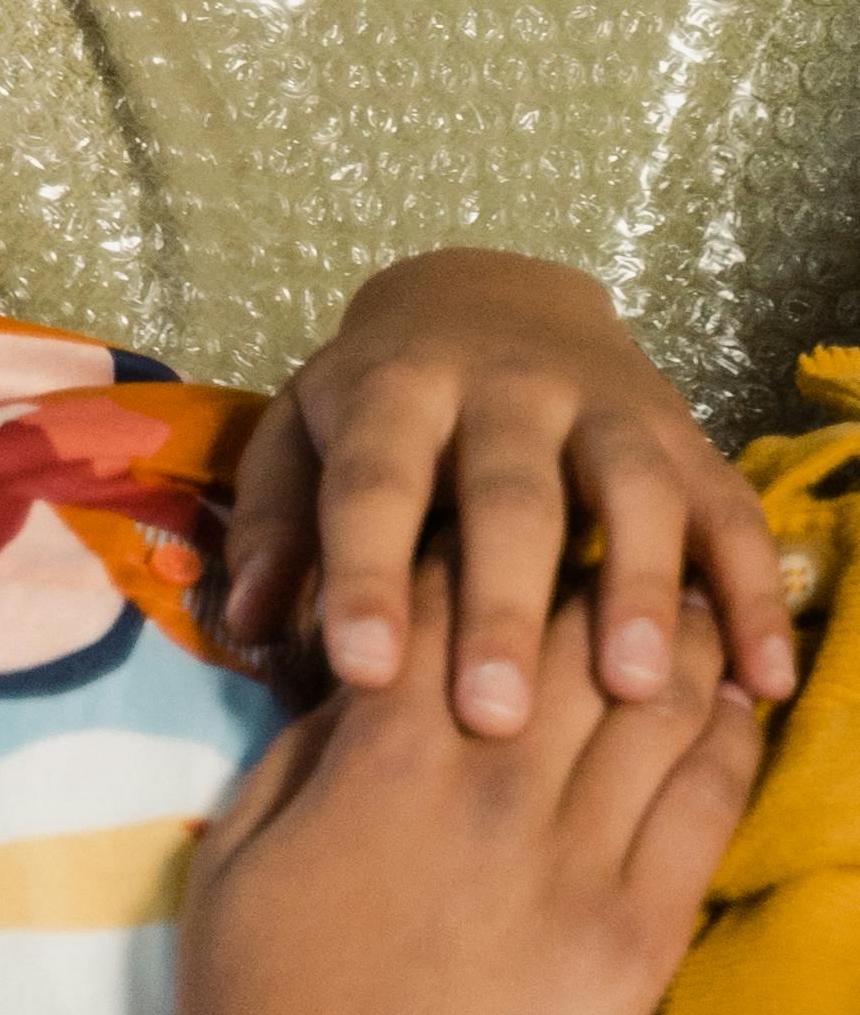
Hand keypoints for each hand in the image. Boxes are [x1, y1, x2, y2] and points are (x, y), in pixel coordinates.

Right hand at [0, 562, 756, 1014]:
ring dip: (686, 639)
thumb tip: (361, 677)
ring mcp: (572, 869)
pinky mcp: (631, 948)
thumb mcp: (244, 848)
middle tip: (634, 521)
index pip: (458, 596)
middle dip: (605, 566)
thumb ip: (306, 751)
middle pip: (577, 632)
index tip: (513, 508)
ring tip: (711, 592)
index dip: (488, 541)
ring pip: (657, 709)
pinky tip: (744, 702)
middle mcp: (489, 789)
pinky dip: (729, 743)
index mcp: (385, 756)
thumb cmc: (253, 1012)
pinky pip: (702, 815)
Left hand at [223, 250, 794, 738]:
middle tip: (496, 718)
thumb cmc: (382, 400)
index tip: (362, 671)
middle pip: (508, 495)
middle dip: (502, 605)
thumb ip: (279, 523)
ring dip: (639, 587)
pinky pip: (729, 509)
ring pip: (629, 490)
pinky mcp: (683, 435)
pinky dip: (752, 592)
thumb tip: (249, 621)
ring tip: (635, 689)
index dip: (367, 573)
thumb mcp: (306, 433)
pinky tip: (765, 678)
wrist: (491, 297)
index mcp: (396, 390)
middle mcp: (505, 388)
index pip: (375, 482)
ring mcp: (605, 406)